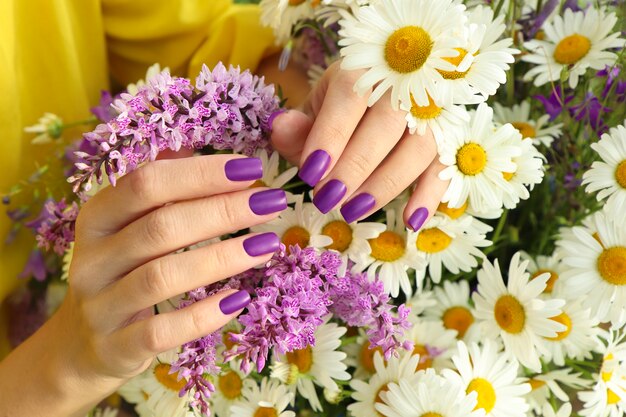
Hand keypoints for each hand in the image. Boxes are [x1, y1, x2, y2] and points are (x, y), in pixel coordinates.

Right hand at [0, 154, 285, 416]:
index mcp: (97, 217)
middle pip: (160, 226)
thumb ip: (159, 189)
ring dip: (221, 258)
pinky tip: (238, 299)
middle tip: (271, 202)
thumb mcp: (129, 227)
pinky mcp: (114, 347)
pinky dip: (202, 315)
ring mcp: (100, 305)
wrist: (84, 344)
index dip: (200, 173)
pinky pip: (161, 331)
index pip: (147, 183)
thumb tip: (197, 146)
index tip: (250, 168)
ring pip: (161, 276)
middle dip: (223, 211)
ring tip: (267, 246)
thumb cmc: (122, 272)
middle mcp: (92, 257)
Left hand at [270, 60, 447, 230]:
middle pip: (386, 124)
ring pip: (418, 147)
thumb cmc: (345, 106)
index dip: (330, 136)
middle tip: (326, 198)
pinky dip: (430, 195)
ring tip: (353, 211)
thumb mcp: (316, 109)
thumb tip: (279, 128)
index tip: (310, 173)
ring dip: (385, 184)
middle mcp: (403, 83)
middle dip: (354, 167)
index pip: (349, 97)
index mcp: (363, 68)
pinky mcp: (447, 138)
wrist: (388, 90)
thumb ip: (297, 124)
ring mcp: (431, 111)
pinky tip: (411, 221)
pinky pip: (445, 166)